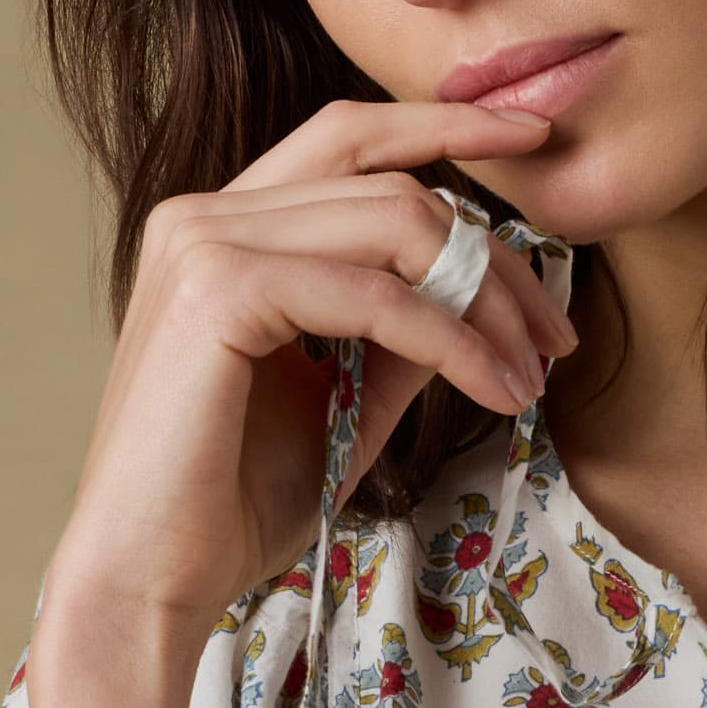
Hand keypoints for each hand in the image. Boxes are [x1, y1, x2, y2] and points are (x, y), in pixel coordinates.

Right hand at [46, 96, 576, 626]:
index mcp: (223, 229)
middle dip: (495, 255)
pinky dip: (451, 339)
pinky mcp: (219, 290)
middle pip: (393, 185)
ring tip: (529, 374)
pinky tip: (492, 386)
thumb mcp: (344, 399)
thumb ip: (401, 333)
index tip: (537, 140)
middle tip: (555, 337)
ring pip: (395, 224)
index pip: (351, 141)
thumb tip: (481, 289)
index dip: (447, 127)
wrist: (151, 579)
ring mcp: (204, 242)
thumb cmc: (232, 504)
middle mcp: (204, 215)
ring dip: (486, 301)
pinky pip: (375, 294)